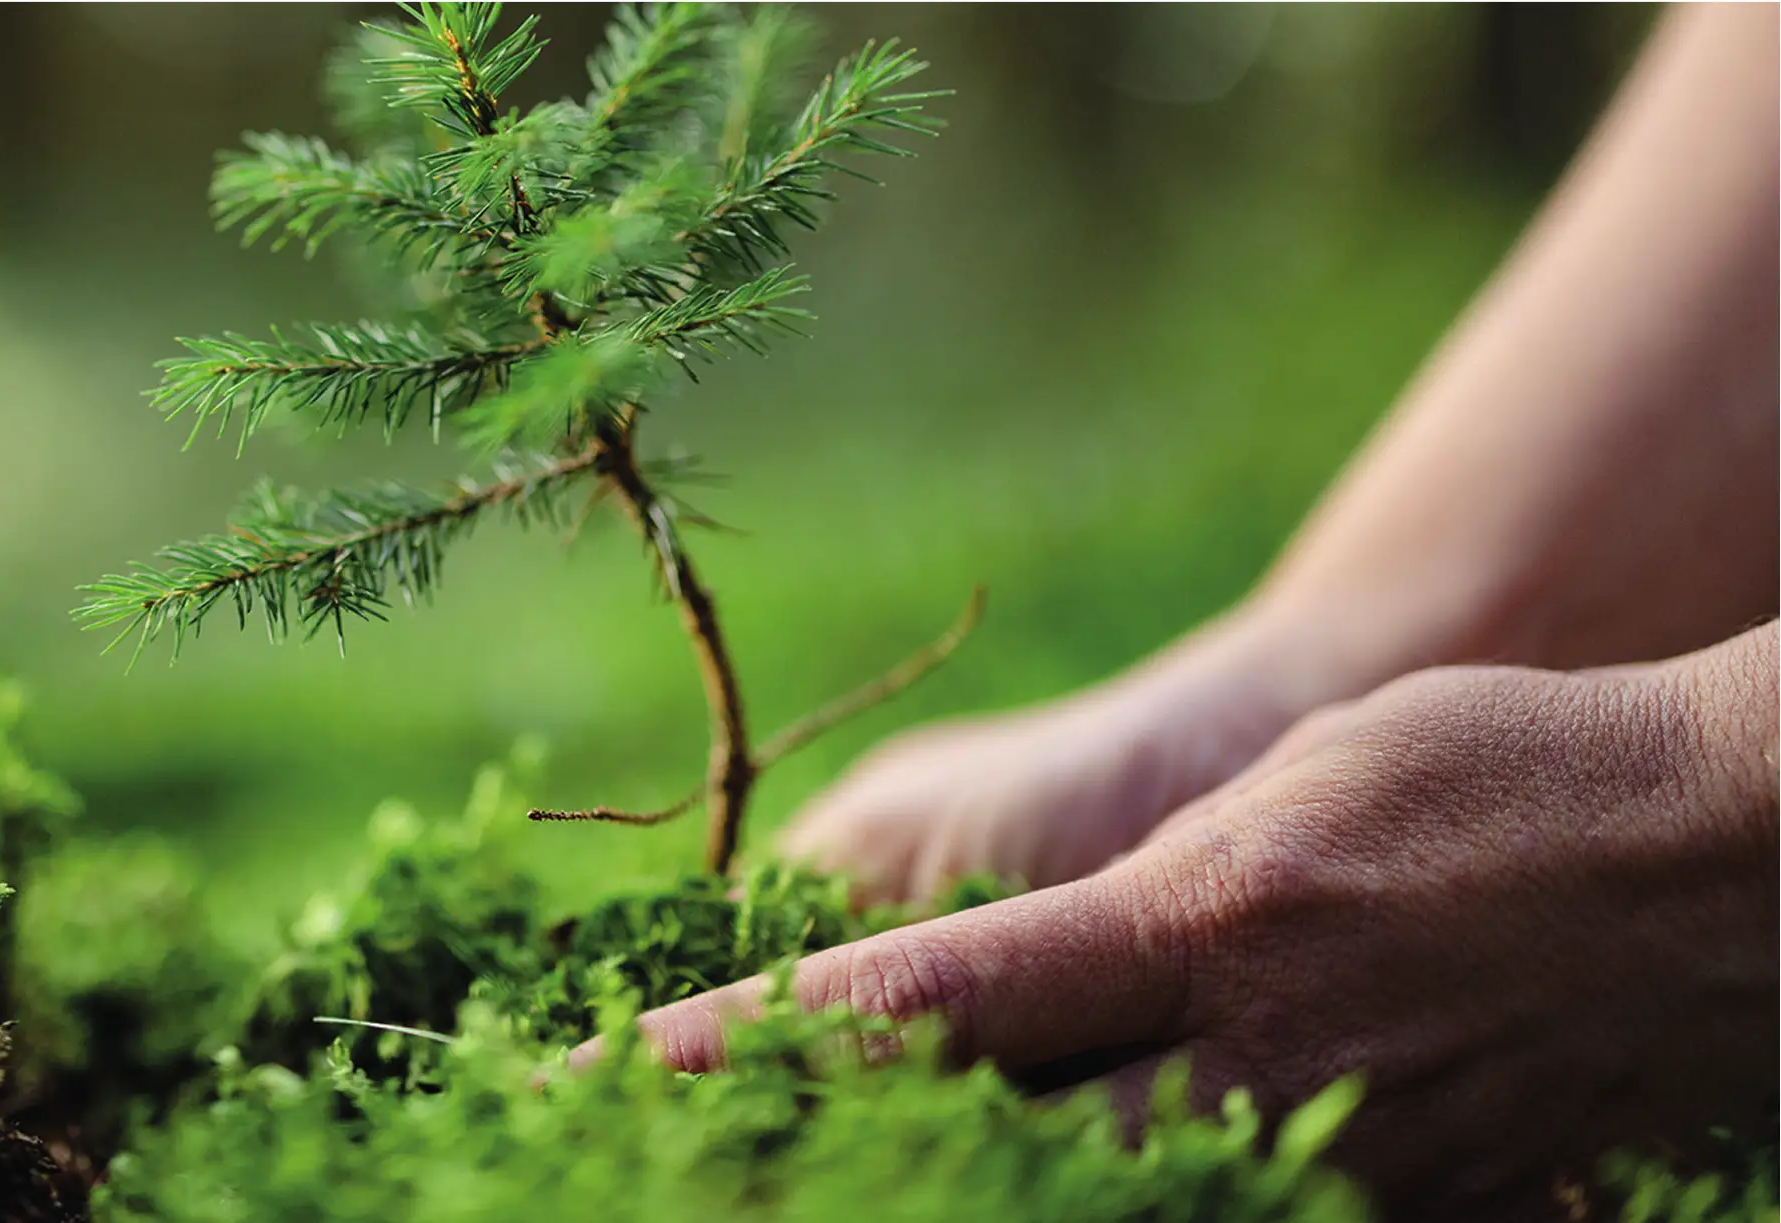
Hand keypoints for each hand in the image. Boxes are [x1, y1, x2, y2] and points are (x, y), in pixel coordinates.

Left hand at [589, 625, 1779, 1218]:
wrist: (1741, 851)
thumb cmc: (1494, 771)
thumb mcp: (1285, 804)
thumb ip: (1131, 916)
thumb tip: (1004, 998)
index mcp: (1193, 930)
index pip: (922, 1007)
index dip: (747, 1053)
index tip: (612, 1074)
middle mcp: (1249, 1070)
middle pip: (988, 1164)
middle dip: (839, 1173)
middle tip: (686, 1172)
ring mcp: (1345, 1172)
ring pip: (1106, 1220)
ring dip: (974, 1198)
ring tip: (850, 1175)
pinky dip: (1156, 1213)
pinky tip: (1095, 1192)